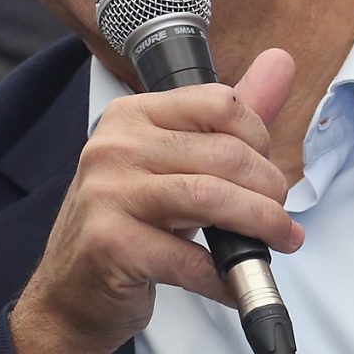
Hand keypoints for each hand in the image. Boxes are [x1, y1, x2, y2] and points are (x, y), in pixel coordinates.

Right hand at [11, 48, 304, 353]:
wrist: (71, 292)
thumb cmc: (130, 224)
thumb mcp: (176, 164)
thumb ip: (228, 118)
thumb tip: (281, 61)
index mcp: (131, 116)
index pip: (219, 103)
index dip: (260, 139)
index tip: (266, 170)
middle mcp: (114, 147)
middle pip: (224, 154)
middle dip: (269, 190)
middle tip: (280, 217)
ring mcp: (107, 194)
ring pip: (211, 198)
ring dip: (260, 226)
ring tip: (278, 241)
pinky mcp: (110, 245)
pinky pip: (190, 260)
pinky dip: (225, 276)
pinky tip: (235, 283)